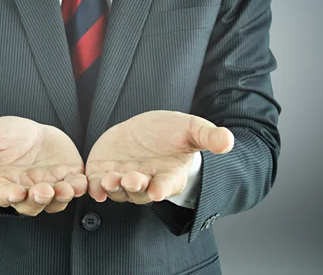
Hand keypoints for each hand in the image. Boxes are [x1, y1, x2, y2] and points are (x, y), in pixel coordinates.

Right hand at [0, 116, 86, 215]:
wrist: (30, 130)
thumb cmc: (2, 136)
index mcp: (0, 185)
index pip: (3, 195)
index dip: (9, 196)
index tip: (16, 192)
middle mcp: (24, 192)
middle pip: (31, 205)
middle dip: (38, 199)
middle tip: (43, 190)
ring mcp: (46, 188)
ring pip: (54, 202)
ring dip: (61, 198)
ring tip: (66, 188)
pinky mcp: (66, 179)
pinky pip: (74, 188)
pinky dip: (78, 188)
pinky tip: (81, 183)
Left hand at [86, 110, 233, 203]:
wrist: (149, 130)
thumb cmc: (174, 133)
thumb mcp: (193, 130)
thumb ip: (208, 137)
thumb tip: (229, 141)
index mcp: (169, 175)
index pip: (166, 185)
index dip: (161, 188)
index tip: (157, 190)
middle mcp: (146, 182)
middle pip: (139, 191)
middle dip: (135, 186)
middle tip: (130, 179)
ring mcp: (124, 179)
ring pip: (118, 191)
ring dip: (114, 188)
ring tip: (110, 179)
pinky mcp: (105, 172)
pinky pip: (99, 185)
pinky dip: (96, 188)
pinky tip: (93, 187)